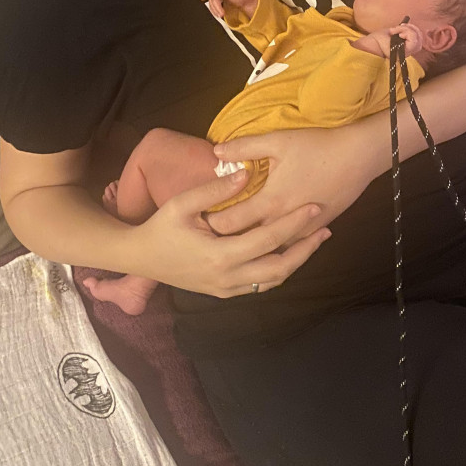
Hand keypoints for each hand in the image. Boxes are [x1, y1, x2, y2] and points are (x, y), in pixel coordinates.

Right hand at [128, 170, 330, 296]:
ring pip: (273, 281)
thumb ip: (214, 189)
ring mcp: (227, 289)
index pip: (269, 239)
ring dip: (296, 261)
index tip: (315, 207)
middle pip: (280, 268)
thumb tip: (246, 173)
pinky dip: (278, 270)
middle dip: (306, 249)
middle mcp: (228, 278)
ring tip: (314, 239)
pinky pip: (260, 285)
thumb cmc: (159, 228)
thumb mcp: (181, 203)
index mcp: (220, 256)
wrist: (139, 258)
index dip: (295, 223)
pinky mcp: (224, 292)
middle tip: (326, 228)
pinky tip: (289, 251)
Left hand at [207, 125, 383, 237]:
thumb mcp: (278, 140)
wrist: (359, 156)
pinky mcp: (316, 230)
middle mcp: (283, 222)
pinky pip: (289, 248)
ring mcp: (301, 230)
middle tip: (206, 236)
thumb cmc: (319, 146)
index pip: (228, 223)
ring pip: (268, 251)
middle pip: (245, 242)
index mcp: (269, 202)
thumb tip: (217, 151)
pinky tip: (263, 243)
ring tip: (230, 244)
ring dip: (250, 248)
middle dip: (225, 240)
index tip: (197, 218)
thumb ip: (244, 147)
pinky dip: (274, 248)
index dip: (209, 223)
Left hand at [361, 22, 424, 58]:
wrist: (372, 43)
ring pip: (418, 38)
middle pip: (419, 38)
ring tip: (397, 30)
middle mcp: (408, 50)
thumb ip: (402, 30)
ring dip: (408, 30)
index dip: (414, 29)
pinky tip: (399, 34)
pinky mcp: (406, 52)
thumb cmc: (379, 38)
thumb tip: (409, 24)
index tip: (402, 25)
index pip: (418, 38)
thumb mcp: (393, 32)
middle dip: (412, 28)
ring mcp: (407, 52)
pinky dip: (407, 33)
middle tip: (400, 26)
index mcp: (405, 45)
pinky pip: (414, 40)